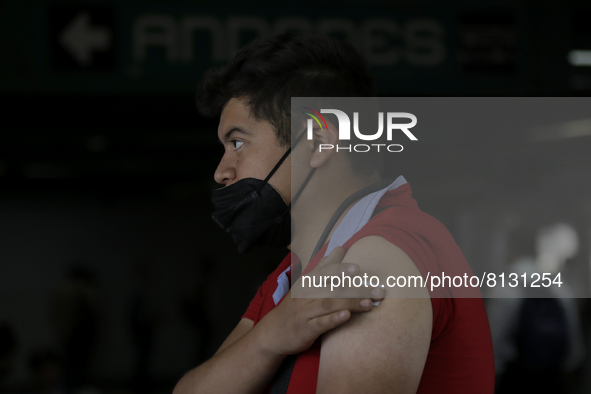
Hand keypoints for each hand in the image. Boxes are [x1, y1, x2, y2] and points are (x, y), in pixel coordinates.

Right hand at [254, 247, 384, 356]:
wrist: (273, 333)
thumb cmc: (295, 307)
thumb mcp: (305, 284)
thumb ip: (323, 268)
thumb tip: (339, 249)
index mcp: (307, 283)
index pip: (324, 272)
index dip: (339, 269)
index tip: (357, 268)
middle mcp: (306, 295)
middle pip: (332, 288)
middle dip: (355, 287)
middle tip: (375, 287)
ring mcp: (306, 312)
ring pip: (329, 304)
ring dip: (350, 303)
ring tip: (369, 303)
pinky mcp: (306, 329)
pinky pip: (320, 323)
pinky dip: (333, 319)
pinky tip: (346, 316)